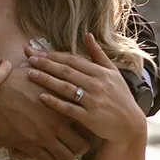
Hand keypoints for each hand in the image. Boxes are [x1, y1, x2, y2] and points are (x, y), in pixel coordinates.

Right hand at [0, 59, 93, 159]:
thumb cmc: (15, 81)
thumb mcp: (40, 74)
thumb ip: (56, 77)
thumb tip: (64, 71)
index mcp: (62, 106)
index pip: (85, 123)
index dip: (87, 127)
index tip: (84, 128)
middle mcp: (56, 124)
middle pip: (80, 146)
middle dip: (80, 146)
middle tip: (76, 143)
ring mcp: (43, 137)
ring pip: (65, 156)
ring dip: (65, 153)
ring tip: (62, 149)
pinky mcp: (30, 145)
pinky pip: (48, 159)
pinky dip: (50, 157)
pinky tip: (47, 151)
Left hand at [25, 34, 146, 146]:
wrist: (130, 125)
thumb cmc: (120, 97)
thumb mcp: (113, 73)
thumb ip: (98, 54)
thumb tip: (87, 35)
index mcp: (101, 72)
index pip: (73, 60)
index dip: (54, 55)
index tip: (38, 51)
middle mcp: (97, 84)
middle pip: (66, 71)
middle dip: (46, 63)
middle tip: (29, 58)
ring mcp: (93, 101)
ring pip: (66, 87)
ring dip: (47, 80)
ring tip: (30, 74)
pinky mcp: (90, 118)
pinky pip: (69, 108)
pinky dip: (55, 102)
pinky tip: (42, 97)